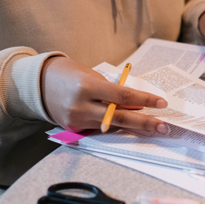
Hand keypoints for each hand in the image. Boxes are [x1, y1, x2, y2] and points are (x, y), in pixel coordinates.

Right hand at [40, 57, 168, 133]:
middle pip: (120, 117)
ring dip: (134, 128)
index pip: (122, 96)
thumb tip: (136, 106)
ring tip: (153, 129)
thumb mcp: (93, 76)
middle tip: (164, 127)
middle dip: (145, 123)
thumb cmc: (71, 74)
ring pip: (112, 127)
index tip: (161, 103)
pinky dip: (115, 128)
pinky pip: (100, 129)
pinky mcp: (73, 129)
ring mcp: (76, 120)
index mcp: (87, 87)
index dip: (144, 101)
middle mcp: (81, 106)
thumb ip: (113, 92)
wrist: (40, 83)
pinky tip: (131, 129)